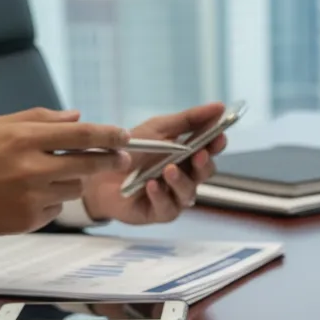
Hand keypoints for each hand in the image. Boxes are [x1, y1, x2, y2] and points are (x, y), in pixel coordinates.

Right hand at [0, 108, 128, 249]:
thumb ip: (39, 119)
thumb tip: (77, 117)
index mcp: (24, 139)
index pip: (82, 135)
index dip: (109, 135)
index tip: (125, 136)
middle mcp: (31, 169)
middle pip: (89, 165)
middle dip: (111, 160)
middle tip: (122, 157)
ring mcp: (31, 198)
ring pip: (75, 188)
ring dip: (74, 180)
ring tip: (51, 174)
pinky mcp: (29, 220)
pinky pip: (56, 209)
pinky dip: (51, 201)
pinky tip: (28, 195)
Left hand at [81, 102, 227, 224]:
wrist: (100, 173)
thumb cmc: (132, 151)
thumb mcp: (158, 129)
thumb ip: (189, 119)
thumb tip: (219, 107)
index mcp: (188, 154)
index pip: (210, 150)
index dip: (217, 143)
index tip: (219, 135)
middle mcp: (186, 176)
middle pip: (205, 172)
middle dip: (204, 163)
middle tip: (199, 154)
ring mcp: (174, 196)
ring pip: (189, 192)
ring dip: (181, 180)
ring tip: (169, 169)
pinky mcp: (160, 212)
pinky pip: (168, 207)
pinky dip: (160, 195)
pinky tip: (151, 185)